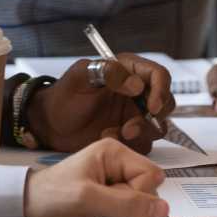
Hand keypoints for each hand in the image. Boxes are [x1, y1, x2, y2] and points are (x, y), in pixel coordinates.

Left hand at [22, 138, 168, 216]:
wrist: (25, 212)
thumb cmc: (51, 197)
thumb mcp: (89, 200)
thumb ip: (127, 205)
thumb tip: (164, 210)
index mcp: (115, 152)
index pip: (152, 175)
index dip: (140, 195)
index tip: (115, 202)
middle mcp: (118, 164)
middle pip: (149, 191)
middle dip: (131, 209)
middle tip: (103, 210)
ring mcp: (114, 182)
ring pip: (141, 205)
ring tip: (98, 215)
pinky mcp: (110, 199)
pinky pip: (130, 214)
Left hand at [29, 54, 175, 154]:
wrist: (49, 125)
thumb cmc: (63, 96)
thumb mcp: (81, 77)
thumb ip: (109, 73)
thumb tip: (137, 84)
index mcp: (128, 71)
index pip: (158, 75)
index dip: (161, 90)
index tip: (152, 107)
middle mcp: (136, 93)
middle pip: (166, 102)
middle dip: (154, 117)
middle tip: (130, 127)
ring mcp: (133, 115)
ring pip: (157, 126)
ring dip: (141, 132)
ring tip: (115, 133)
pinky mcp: (129, 135)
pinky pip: (143, 143)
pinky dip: (130, 145)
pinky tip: (107, 137)